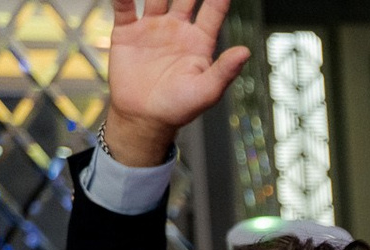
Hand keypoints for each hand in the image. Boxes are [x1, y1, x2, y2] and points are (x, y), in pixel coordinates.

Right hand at [105, 0, 249, 165]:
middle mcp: (177, 30)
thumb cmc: (179, 108)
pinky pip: (124, 6)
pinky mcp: (127, 32)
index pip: (212, 11)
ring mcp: (152, 28)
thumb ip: (225, 70)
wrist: (144, 118)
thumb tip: (245, 51)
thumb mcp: (207, 91)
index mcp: (199, 42)